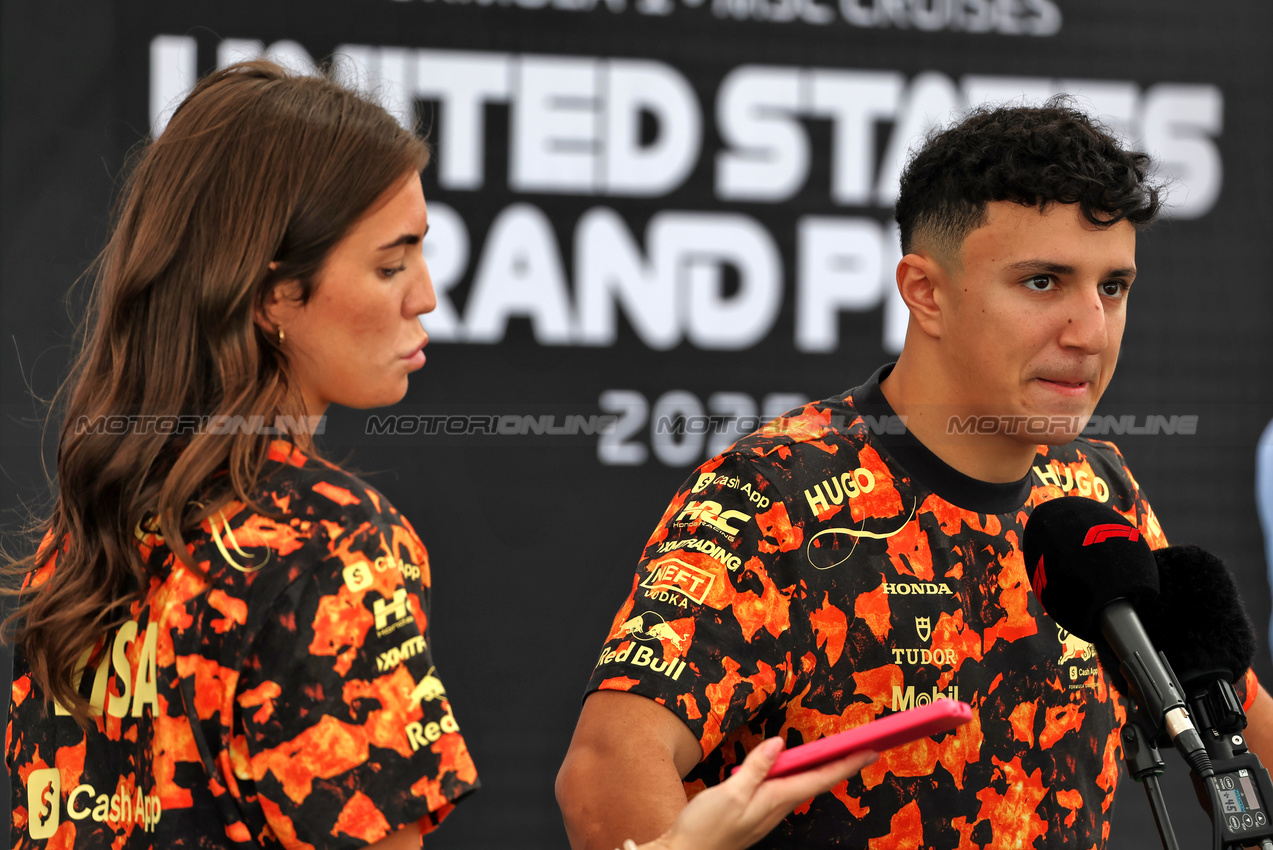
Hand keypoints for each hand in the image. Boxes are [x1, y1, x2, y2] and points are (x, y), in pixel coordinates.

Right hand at [639, 737, 877, 849]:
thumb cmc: (705, 828)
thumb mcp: (730, 793)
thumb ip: (756, 767)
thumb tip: (779, 743)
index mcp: (774, 798)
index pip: (819, 778)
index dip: (846, 764)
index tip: (869, 751)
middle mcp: (777, 806)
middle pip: (816, 782)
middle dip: (841, 765)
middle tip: (863, 748)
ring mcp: (768, 811)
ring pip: (803, 786)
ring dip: (822, 770)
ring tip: (837, 754)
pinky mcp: (757, 812)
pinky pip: (786, 790)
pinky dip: (799, 776)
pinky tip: (795, 769)